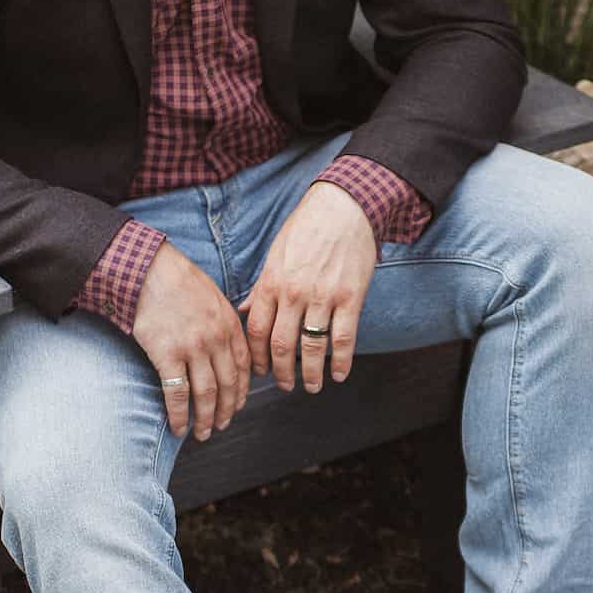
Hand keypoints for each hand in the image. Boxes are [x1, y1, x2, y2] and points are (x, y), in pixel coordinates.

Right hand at [131, 241, 250, 439]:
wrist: (147, 269)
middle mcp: (216, 339)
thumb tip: (227, 341)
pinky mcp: (168, 355)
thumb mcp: (212, 295)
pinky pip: (178, 394)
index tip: (237, 404)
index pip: (244, 366)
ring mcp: (193, 348)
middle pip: (228, 385)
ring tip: (203, 433)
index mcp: (229, 324)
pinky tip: (179, 427)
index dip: (242, 390)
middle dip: (227, 410)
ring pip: (207, 394)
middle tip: (222, 426)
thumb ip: (224, 320)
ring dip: (206, 419)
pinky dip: (181, 415)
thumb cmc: (176, 280)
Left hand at [236, 181, 376, 392]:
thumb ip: (261, 287)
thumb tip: (242, 310)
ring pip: (312, 347)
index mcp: (271, 282)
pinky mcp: (350, 297)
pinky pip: (343, 338)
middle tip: (285, 386)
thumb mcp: (275, 254)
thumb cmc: (307, 228)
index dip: (256, 357)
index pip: (256, 330)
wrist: (344, 206)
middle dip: (281, 372)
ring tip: (313, 386)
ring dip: (311, 374)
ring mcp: (322, 296)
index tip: (260, 371)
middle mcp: (293, 293)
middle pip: (281, 345)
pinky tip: (339, 374)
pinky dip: (340, 361)